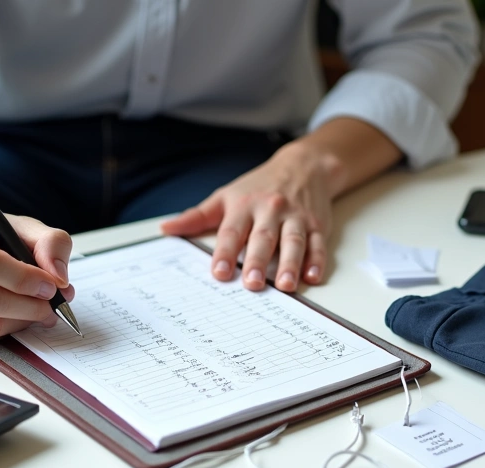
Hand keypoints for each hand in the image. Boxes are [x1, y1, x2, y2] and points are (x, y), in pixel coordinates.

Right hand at [0, 206, 74, 340]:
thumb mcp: (26, 227)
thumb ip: (51, 243)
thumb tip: (58, 278)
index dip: (23, 279)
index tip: (51, 285)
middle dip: (30, 307)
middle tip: (52, 303)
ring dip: (23, 321)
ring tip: (40, 308)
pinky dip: (9, 329)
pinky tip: (18, 314)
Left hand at [160, 144, 338, 292]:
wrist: (303, 165)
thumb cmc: (260, 185)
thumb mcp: (225, 196)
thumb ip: (197, 217)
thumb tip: (165, 229)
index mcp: (244, 206)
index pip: (232, 232)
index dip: (224, 253)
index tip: (218, 273)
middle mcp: (270, 210)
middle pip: (263, 238)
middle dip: (257, 262)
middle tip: (252, 284)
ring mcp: (296, 217)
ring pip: (293, 241)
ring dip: (290, 264)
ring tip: (285, 285)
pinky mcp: (317, 224)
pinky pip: (318, 243)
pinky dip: (317, 260)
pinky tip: (313, 276)